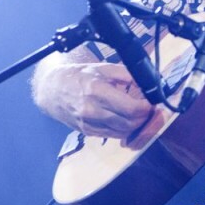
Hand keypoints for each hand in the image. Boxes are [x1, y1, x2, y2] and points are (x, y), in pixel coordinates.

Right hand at [35, 61, 153, 139]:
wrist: (53, 90)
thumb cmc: (79, 76)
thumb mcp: (103, 68)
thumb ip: (127, 74)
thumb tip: (148, 82)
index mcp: (97, 92)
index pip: (131, 108)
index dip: (146, 107)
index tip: (151, 102)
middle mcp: (92, 111)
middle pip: (129, 123)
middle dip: (143, 117)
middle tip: (147, 108)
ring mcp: (89, 124)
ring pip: (123, 132)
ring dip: (135, 125)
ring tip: (138, 113)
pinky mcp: (88, 132)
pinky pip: (113, 135)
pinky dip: (123, 129)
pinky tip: (125, 119)